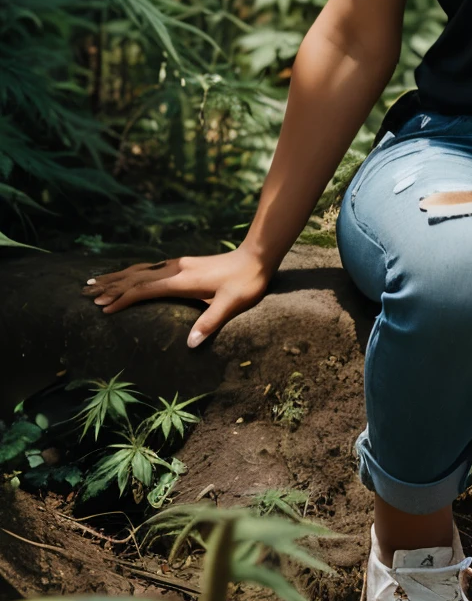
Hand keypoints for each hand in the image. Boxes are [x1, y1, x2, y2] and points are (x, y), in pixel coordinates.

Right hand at [80, 245, 271, 347]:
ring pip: (140, 270)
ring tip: (95, 281)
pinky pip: (150, 267)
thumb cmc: (246, 282)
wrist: (257, 256)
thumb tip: (190, 345)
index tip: (102, 309)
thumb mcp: (231, 304)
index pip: (144, 289)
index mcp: (182, 280)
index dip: (122, 299)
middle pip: (135, 277)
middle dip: (110, 286)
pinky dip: (133, 272)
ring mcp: (179, 264)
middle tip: (85, 292)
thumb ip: (210, 323)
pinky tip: (128, 275)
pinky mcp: (184, 264)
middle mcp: (176, 269)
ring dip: (117, 276)